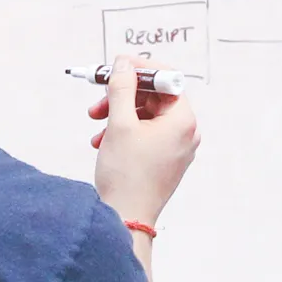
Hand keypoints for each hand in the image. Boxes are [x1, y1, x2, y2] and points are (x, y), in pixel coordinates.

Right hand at [89, 54, 198, 228]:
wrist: (126, 218)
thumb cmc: (127, 176)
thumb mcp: (120, 124)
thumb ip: (121, 88)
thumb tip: (124, 63)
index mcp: (183, 121)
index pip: (167, 80)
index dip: (140, 70)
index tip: (118, 66)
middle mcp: (185, 133)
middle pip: (154, 98)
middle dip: (122, 96)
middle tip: (99, 98)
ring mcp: (175, 148)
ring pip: (145, 116)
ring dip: (118, 114)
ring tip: (96, 123)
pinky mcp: (163, 160)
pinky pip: (144, 134)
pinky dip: (123, 132)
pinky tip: (102, 141)